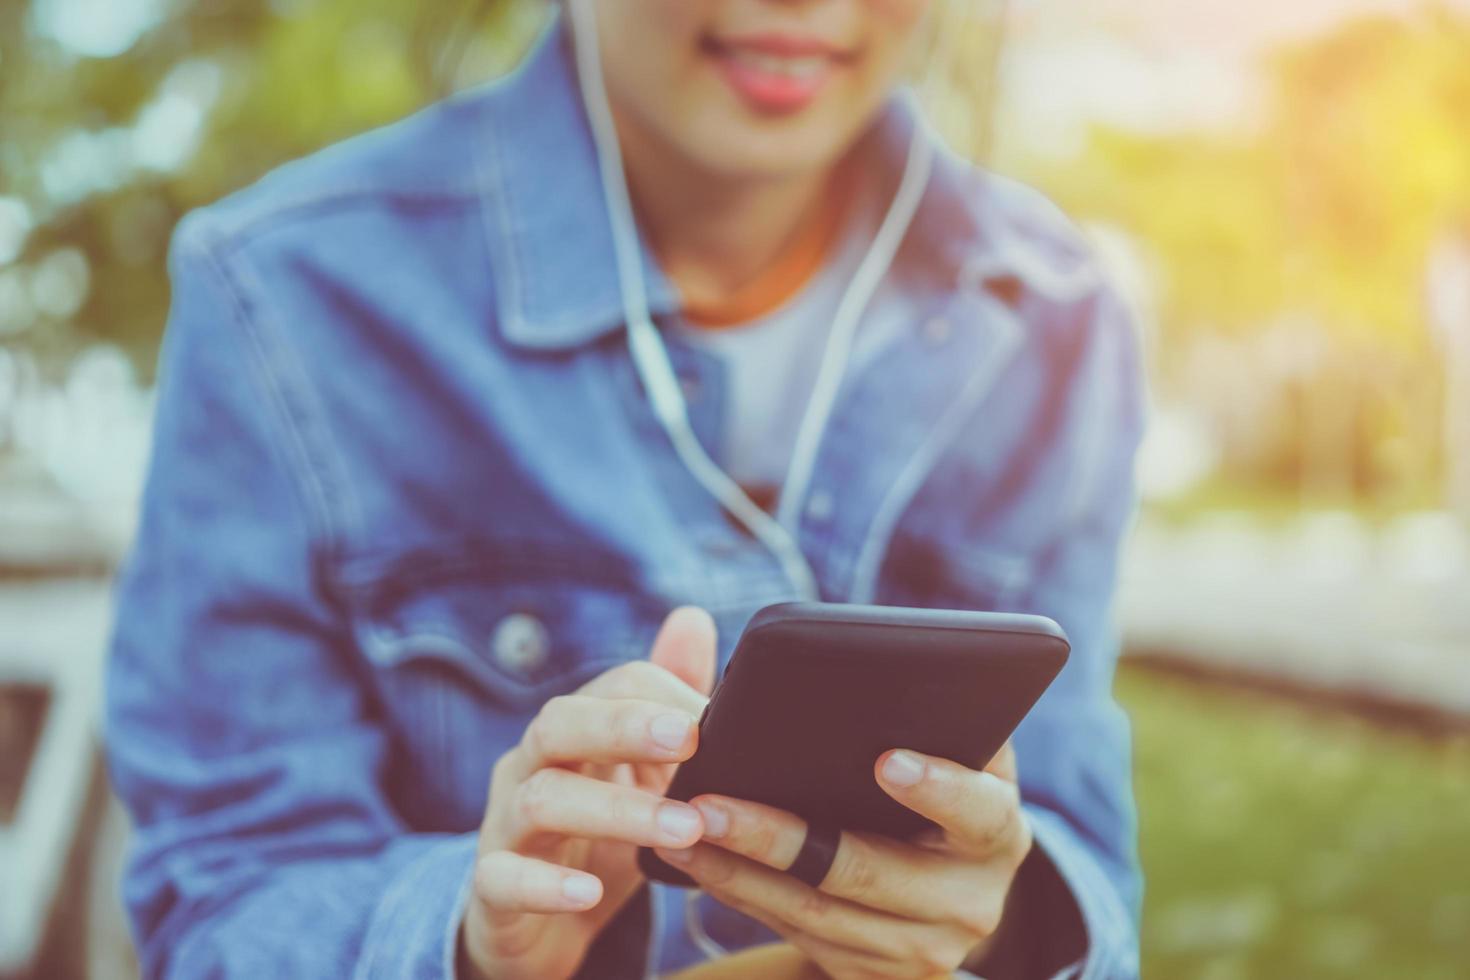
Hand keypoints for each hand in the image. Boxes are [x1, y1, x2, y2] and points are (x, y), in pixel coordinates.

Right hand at [460, 607, 716, 979]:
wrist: (534, 924)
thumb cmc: (595, 835)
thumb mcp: (637, 768)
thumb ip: (665, 700)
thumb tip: (693, 617)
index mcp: (575, 731)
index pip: (613, 686)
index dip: (666, 695)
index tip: (722, 717)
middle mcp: (532, 766)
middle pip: (560, 722)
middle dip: (623, 724)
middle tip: (689, 739)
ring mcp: (506, 826)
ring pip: (542, 799)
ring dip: (615, 811)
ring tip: (685, 829)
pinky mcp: (492, 890)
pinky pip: (504, 880)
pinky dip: (545, 885)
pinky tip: (588, 891)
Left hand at [656, 743, 1030, 979]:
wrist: (950, 895)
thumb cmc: (944, 798)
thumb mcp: (963, 762)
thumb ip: (940, 721)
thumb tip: (895, 667)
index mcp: (996, 836)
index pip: (978, 810)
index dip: (938, 787)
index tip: (888, 760)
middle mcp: (968, 904)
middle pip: (864, 872)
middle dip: (779, 838)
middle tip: (711, 803)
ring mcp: (920, 951)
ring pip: (816, 914)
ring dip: (739, 871)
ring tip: (685, 826)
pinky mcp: (872, 977)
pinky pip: (797, 936)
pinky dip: (742, 895)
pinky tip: (698, 861)